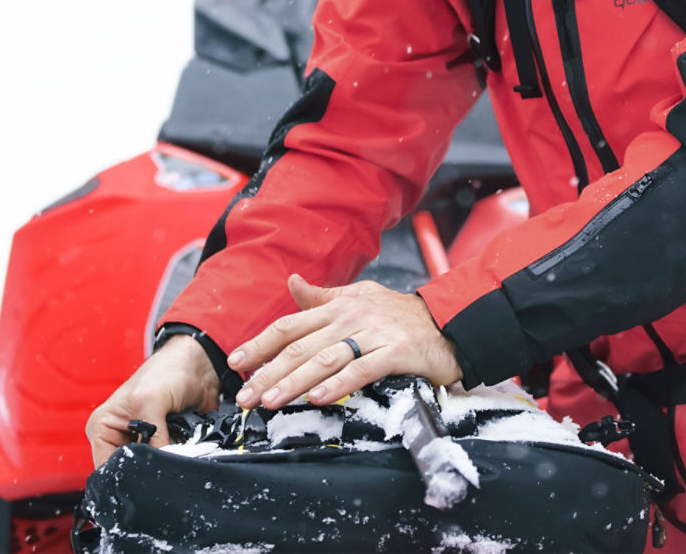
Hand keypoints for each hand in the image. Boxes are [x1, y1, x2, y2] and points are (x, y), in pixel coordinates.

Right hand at [85, 334, 220, 466]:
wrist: (198, 366)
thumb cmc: (167, 371)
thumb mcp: (151, 401)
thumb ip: (153, 436)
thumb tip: (161, 464)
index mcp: (103, 426)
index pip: (104, 465)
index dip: (124, 474)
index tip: (145, 475)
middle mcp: (119, 437)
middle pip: (128, 470)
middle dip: (147, 469)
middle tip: (164, 460)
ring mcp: (142, 441)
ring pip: (150, 469)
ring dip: (164, 463)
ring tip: (176, 448)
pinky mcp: (163, 443)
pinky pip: (168, 462)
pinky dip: (178, 459)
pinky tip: (185, 449)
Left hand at [228, 274, 461, 409]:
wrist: (449, 323)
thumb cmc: (401, 315)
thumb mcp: (359, 298)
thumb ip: (323, 297)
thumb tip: (291, 283)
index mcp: (338, 306)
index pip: (290, 325)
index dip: (260, 343)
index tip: (236, 362)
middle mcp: (351, 318)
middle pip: (300, 347)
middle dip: (267, 373)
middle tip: (244, 396)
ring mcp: (373, 334)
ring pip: (325, 360)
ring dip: (293, 382)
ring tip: (269, 402)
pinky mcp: (396, 352)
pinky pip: (362, 369)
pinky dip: (338, 384)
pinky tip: (317, 398)